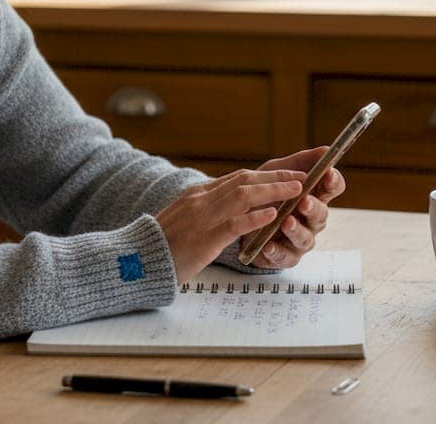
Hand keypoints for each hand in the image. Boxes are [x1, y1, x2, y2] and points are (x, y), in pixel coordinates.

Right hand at [156, 168, 303, 282]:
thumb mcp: (184, 221)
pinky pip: (234, 223)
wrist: (135, 260)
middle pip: (245, 180)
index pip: (237, 177)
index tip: (286, 175)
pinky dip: (255, 217)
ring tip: (296, 190)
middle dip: (275, 178)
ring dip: (273, 191)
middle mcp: (201, 199)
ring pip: (244, 195)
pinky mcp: (203, 238)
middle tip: (300, 178)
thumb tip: (230, 211)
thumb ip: (206, 212)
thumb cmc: (161, 246)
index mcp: (197, 195)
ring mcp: (202, 217)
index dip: (265, 175)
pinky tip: (273, 215)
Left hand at [244, 146, 345, 268]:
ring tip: (286, 222)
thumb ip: (300, 162)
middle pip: (321, 214)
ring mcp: (298, 239)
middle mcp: (310, 219)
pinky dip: (277, 251)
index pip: (332, 188)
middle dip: (314, 207)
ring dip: (296, 230)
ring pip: (305, 238)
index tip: (328, 174)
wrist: (236, 219)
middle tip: (304, 201)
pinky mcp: (284, 256)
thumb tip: (325, 149)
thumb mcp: (276, 172)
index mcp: (313, 196)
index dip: (333, 182)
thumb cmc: (264, 194)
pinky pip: (285, 257)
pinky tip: (268, 245)